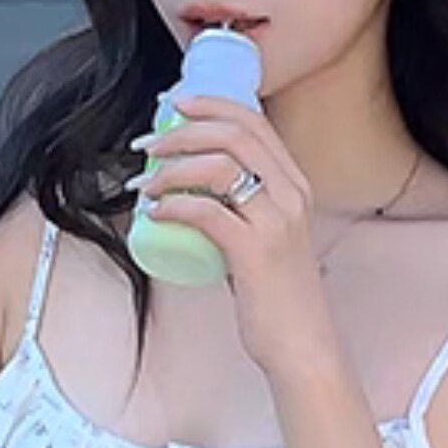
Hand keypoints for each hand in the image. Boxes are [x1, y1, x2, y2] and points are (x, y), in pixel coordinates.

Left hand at [133, 95, 345, 387]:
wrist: (303, 344)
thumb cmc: (278, 294)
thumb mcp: (271, 236)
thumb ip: (247, 210)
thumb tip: (196, 192)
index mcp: (295, 184)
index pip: (253, 120)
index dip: (210, 102)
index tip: (173, 105)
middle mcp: (292, 194)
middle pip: (233, 132)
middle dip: (182, 128)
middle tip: (147, 143)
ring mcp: (276, 221)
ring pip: (218, 165)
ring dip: (170, 167)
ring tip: (145, 184)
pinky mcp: (256, 251)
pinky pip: (205, 212)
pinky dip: (172, 205)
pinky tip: (153, 212)